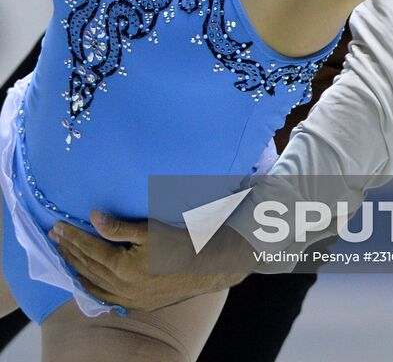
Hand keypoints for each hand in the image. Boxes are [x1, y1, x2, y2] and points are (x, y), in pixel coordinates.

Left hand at [49, 211, 243, 310]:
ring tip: (63, 255)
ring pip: (92, 285)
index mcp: (124, 268)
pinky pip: (105, 298)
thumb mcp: (150, 229)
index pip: (90, 250)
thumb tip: (94, 217)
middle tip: (54, 236)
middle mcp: (123, 288)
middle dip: (69, 250)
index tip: (58, 226)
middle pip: (87, 267)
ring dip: (76, 268)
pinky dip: (90, 288)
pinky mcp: (137, 304)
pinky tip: (84, 281)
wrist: (208, 267)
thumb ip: (119, 226)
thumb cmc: (181, 242)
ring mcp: (129, 300)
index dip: (72, 237)